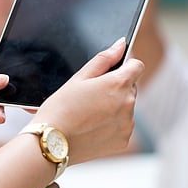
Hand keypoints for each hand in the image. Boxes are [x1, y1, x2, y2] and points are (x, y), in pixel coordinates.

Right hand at [33, 38, 143, 164]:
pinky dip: (112, 126)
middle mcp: (128, 103)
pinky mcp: (123, 140)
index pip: (137, 66)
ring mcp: (127, 124)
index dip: (125, 66)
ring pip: (126, 108)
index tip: (113, 72)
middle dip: (116, 88)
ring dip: (115, 108)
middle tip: (92, 97)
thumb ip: (104, 59)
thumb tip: (121, 44)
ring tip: (90, 115)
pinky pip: (123, 127)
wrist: (50, 143)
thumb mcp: (79, 77)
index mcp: (118, 83)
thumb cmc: (60, 108)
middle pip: (131, 88)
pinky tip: (93, 128)